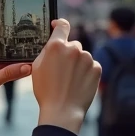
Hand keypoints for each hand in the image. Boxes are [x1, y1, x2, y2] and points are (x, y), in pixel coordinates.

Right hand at [31, 19, 100, 133]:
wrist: (62, 111)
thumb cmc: (46, 90)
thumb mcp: (37, 67)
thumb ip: (46, 51)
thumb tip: (52, 43)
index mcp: (56, 45)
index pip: (62, 25)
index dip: (59, 24)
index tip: (58, 26)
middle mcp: (73, 48)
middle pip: (72, 45)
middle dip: (68, 53)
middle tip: (61, 69)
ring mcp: (87, 58)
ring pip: (82, 56)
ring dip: (78, 63)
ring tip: (70, 80)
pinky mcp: (97, 68)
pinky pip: (91, 66)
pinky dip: (86, 72)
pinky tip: (78, 83)